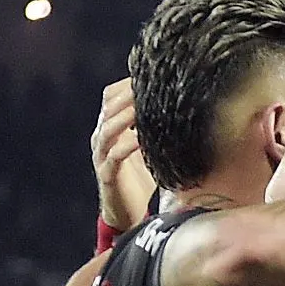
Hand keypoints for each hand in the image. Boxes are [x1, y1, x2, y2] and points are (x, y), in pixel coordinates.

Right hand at [91, 78, 154, 230]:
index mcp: (111, 127)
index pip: (112, 96)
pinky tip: (141, 138)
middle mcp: (102, 138)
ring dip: (126, 116)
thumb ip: (156, 126)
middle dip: (128, 94)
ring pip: (108, 128)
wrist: (128, 213)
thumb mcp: (149, 146)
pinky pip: (114, 156)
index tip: (150, 72)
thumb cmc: (142, 177)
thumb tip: (182, 103)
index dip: (127, 83)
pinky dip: (127, 145)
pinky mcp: (107, 176)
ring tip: (142, 105)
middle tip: (147, 83)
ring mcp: (102, 156)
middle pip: (109, 107)